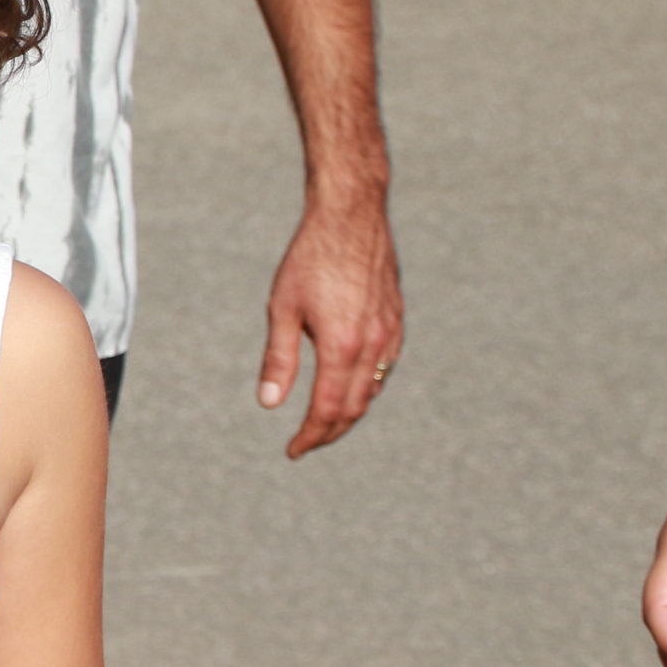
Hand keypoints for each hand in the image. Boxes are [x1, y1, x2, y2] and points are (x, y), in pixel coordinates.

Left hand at [259, 195, 402, 457]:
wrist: (352, 216)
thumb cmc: (309, 259)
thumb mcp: (282, 309)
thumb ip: (279, 359)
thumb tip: (269, 404)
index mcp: (342, 345)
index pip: (327, 409)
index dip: (310, 436)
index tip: (293, 450)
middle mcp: (373, 345)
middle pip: (353, 408)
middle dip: (329, 432)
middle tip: (305, 443)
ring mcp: (391, 333)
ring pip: (372, 390)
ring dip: (348, 412)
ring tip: (323, 422)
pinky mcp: (397, 321)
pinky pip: (385, 368)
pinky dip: (366, 388)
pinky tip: (348, 388)